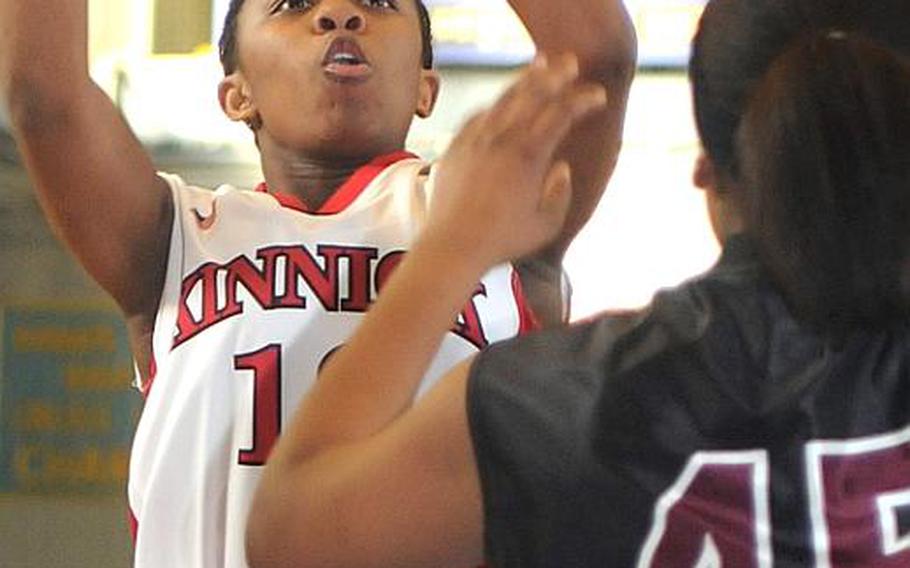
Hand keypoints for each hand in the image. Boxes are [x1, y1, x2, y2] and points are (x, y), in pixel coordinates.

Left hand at [424, 53, 607, 269]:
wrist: (452, 246)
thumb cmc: (503, 241)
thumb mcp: (546, 224)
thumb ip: (560, 192)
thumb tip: (560, 167)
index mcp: (528, 157)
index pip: (561, 114)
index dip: (582, 100)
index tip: (597, 96)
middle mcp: (501, 140)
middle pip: (532, 95)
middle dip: (556, 75)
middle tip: (571, 63)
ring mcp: (475, 140)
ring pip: (504, 100)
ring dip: (525, 80)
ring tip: (539, 67)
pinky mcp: (456, 147)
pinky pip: (478, 115)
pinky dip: (495, 104)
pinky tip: (503, 102)